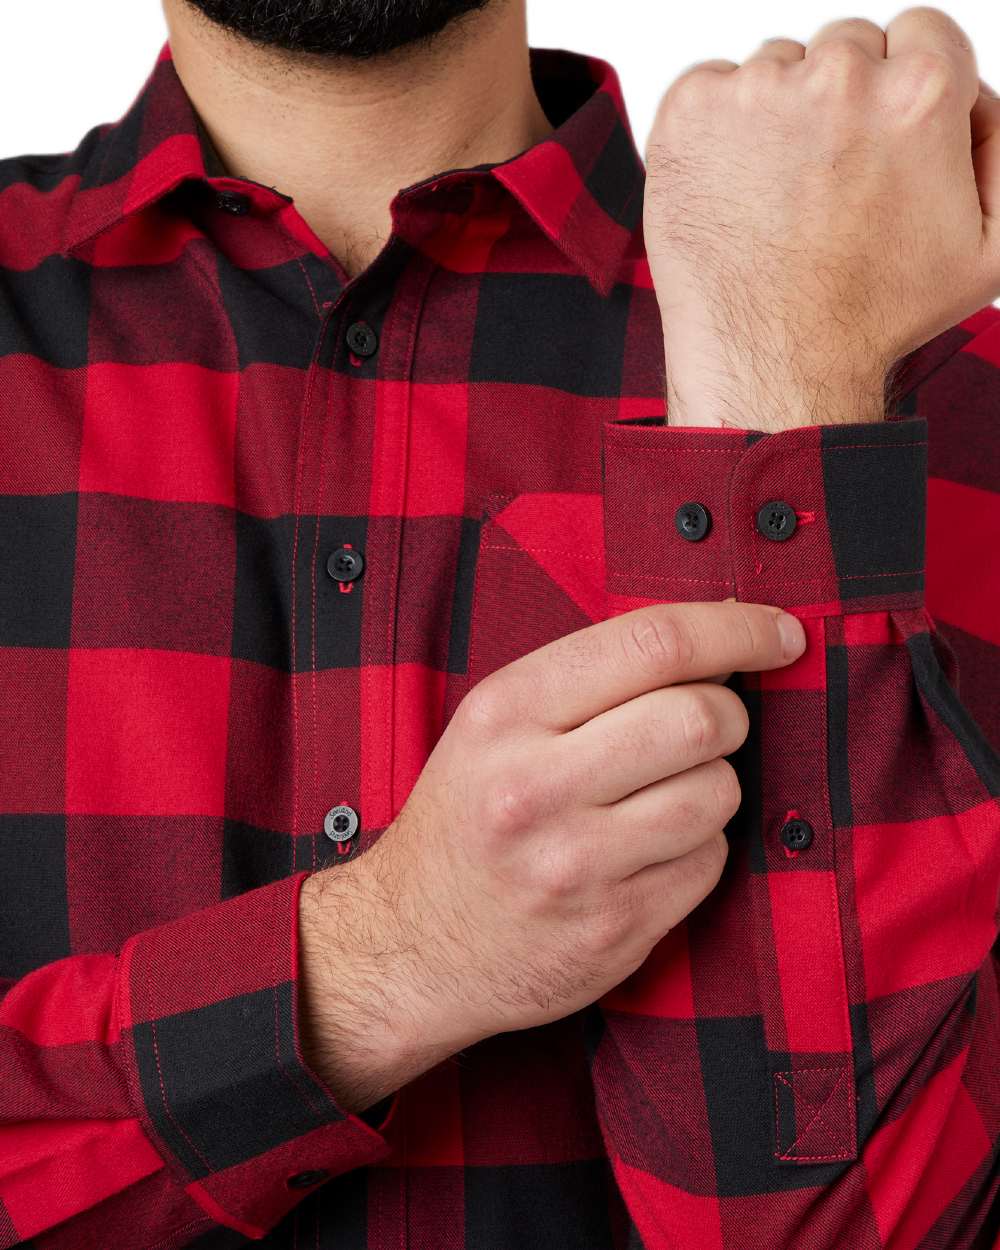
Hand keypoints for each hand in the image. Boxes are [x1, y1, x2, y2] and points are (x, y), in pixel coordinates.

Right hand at [298, 601, 805, 1111]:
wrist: (410, 944)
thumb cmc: (469, 815)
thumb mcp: (494, 725)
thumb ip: (590, 679)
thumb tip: (721, 644)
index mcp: (506, 712)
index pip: (652, 643)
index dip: (737, 628)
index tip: (783, 634)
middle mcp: (535, 786)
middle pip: (701, 718)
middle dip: (728, 715)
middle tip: (705, 727)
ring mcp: (575, 865)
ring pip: (717, 792)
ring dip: (713, 785)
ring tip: (661, 796)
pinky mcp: (612, 929)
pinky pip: (710, 862)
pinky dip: (699, 847)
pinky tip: (648, 852)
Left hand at [643, 6, 999, 430]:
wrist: (772, 363)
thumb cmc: (872, 317)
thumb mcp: (990, 247)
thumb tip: (976, 103)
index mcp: (920, 91)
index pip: (922, 33)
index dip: (904, 90)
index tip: (882, 140)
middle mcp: (838, 76)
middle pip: (848, 49)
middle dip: (845, 103)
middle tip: (830, 184)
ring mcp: (755, 91)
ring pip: (779, 69)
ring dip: (780, 117)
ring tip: (779, 199)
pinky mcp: (689, 113)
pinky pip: (711, 87)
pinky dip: (719, 130)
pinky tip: (736, 191)